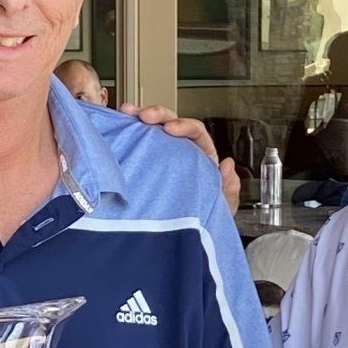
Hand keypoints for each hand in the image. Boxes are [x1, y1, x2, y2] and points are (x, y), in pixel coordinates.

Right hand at [119, 103, 241, 215]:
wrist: (185, 234)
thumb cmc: (205, 216)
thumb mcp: (221, 205)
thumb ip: (228, 187)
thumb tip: (227, 165)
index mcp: (202, 155)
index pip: (196, 132)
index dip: (184, 125)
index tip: (171, 128)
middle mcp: (181, 150)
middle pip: (172, 123)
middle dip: (159, 115)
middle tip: (146, 116)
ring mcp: (161, 154)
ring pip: (153, 129)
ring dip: (140, 117)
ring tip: (127, 112)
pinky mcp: (146, 162)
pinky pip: (138, 143)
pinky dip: (128, 131)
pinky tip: (119, 124)